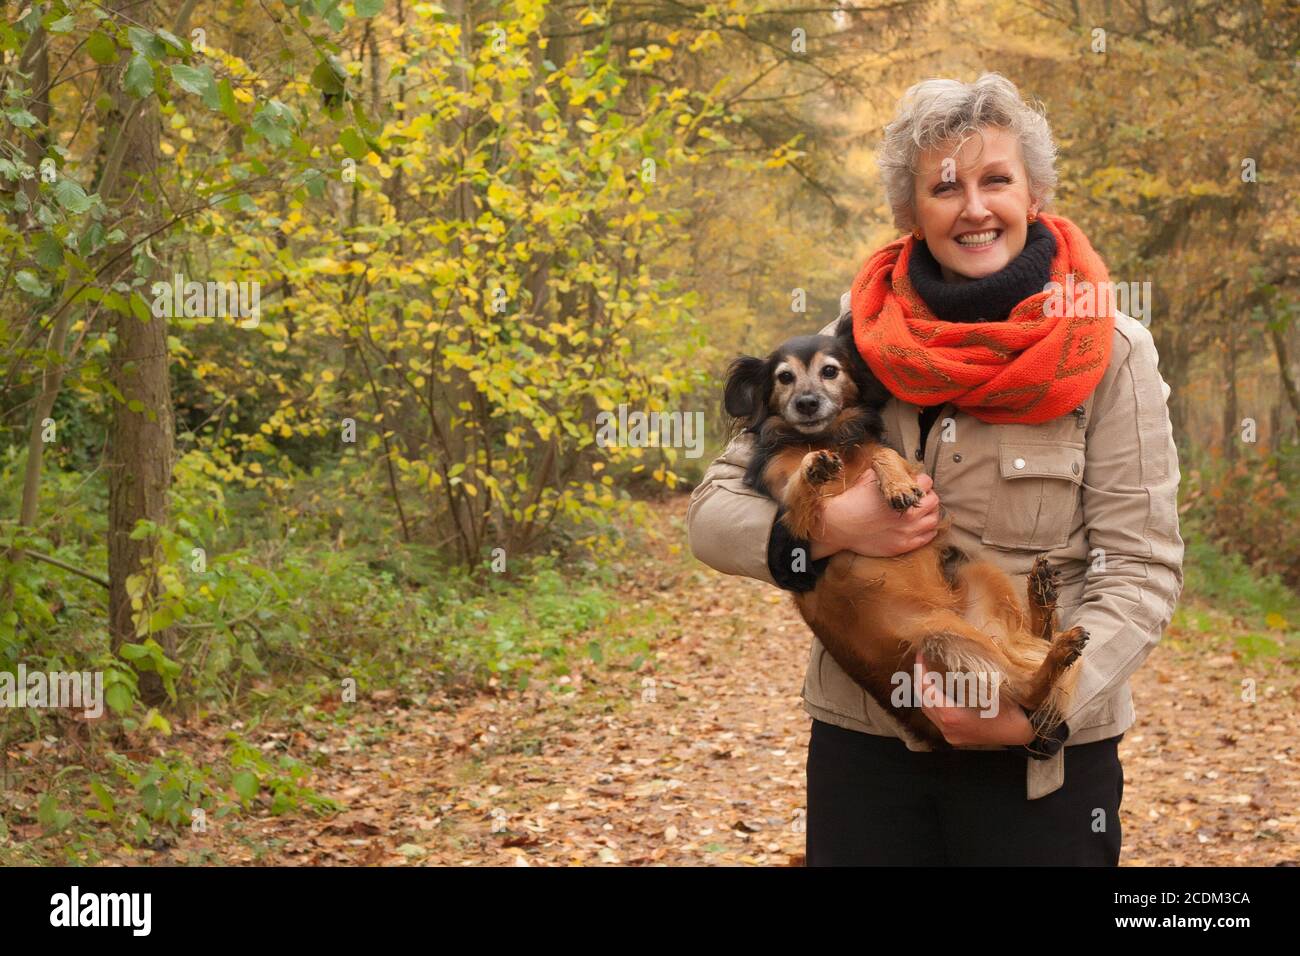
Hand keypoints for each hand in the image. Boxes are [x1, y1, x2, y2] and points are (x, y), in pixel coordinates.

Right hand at [808, 470, 940, 559]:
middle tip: (918, 496)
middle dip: (927, 496)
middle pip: (934, 501)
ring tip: (919, 511)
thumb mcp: (869, 477)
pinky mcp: (903, 546)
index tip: (913, 483)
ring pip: (934, 520)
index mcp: (903, 495)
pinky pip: (927, 537)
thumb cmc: (852, 500)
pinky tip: (918, 526)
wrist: (839, 525)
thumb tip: (897, 469)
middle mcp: (909, 514)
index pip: (927, 482)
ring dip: (929, 513)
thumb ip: (888, 473)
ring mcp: (908, 532)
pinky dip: (927, 530)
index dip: (920, 480)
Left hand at [913, 650, 1035, 746]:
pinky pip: (936, 718)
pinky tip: (939, 691)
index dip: (921, 671)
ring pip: (928, 711)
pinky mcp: (955, 738)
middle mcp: (947, 728)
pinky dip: (934, 703)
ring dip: (926, 692)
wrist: (1022, 734)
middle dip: (921, 680)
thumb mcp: (990, 688)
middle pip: (924, 701)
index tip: (921, 655)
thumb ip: (969, 675)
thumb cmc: (1009, 709)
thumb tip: (956, 653)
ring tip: (929, 673)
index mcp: (952, 716)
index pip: (926, 690)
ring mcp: (950, 735)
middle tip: (923, 661)